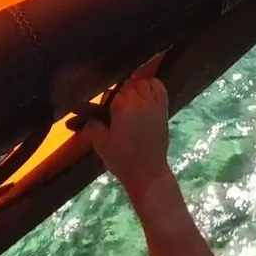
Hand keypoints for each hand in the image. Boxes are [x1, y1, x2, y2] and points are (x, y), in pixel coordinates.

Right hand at [84, 74, 172, 200]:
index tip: (105, 112)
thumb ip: (93, 125)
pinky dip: (153, 86)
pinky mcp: (163, 110)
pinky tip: (146, 93)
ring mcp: (153, 104)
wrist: (147, 172)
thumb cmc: (122, 159)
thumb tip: (92, 115)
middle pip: (128, 85)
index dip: (107, 101)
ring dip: (136, 88)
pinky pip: (160, 89)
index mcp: (122, 107)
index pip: (111, 93)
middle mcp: (139, 101)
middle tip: (117, 109)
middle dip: (121, 94)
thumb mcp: (100, 143)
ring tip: (131, 101)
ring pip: (143, 83)